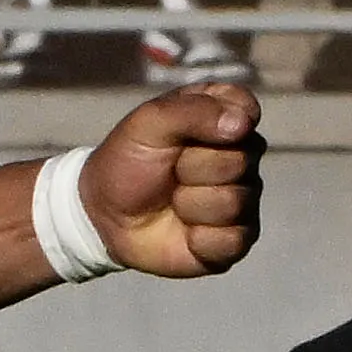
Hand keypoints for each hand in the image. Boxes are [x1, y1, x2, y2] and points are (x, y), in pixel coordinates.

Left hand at [81, 82, 260, 276]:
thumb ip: (193, 111)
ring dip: (190, 204)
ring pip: (233, 202)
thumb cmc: (130, 160)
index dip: (213, 124)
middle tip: (170, 172)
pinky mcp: (236, 238)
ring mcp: (243, 197)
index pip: (245, 111)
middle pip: (239, 161)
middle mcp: (242, 155)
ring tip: (174, 201)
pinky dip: (199, 238)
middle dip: (191, 169)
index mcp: (224, 116)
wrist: (106, 214)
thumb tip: (243, 123)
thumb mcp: (149, 122)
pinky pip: (233, 239)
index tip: (181, 135)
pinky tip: (185, 231)